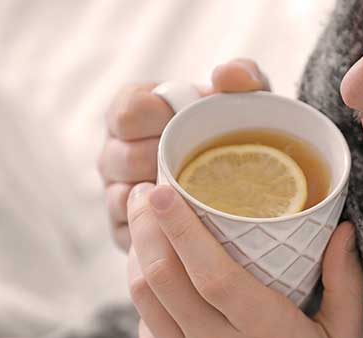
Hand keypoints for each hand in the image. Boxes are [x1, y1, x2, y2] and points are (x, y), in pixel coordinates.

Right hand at [99, 59, 270, 249]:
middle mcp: (115, 153)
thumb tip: (225, 76)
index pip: (127, 113)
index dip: (159, 120)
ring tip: (195, 198)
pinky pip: (129, 236)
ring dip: (160, 201)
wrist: (244, 181)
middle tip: (199, 166)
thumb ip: (244, 77)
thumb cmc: (236, 133)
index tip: (190, 126)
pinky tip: (186, 230)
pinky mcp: (125, 231)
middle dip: (162, 162)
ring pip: (122, 199)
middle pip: (120, 158)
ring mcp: (117, 193)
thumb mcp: (247, 102)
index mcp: (132, 114)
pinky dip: (158, 234)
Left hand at [127, 184, 362, 337]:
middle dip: (146, 224)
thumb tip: (343, 230)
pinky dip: (147, 287)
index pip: (212, 273)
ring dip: (138, 250)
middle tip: (145, 191)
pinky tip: (158, 269)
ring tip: (144, 220)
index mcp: (264, 334)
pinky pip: (143, 320)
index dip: (182, 228)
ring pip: (142, 295)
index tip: (163, 190)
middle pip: (163, 275)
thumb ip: (346, 286)